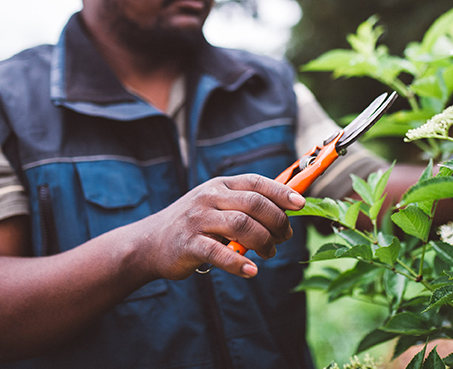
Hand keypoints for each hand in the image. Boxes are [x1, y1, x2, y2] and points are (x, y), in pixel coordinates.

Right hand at [145, 174, 304, 279]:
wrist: (151, 242)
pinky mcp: (189, 244)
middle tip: (284, 237)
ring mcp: (198, 220)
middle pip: (253, 204)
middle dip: (276, 221)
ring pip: (241, 225)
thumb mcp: (217, 205)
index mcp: (220, 185)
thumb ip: (245, 205)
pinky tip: (251, 270)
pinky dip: (239, 263)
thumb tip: (286, 210)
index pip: (256, 183)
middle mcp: (209, 198)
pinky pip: (219, 253)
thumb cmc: (195, 224)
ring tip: (269, 253)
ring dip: (263, 242)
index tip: (301, 204)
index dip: (281, 192)